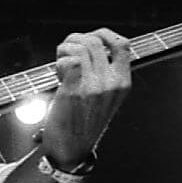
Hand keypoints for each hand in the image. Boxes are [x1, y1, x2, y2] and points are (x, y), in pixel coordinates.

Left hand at [39, 28, 131, 169]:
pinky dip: (59, 61)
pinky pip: (69, 60)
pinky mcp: (75, 91)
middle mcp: (112, 83)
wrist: (71, 148)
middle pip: (95, 41)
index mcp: (123, 83)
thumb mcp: (106, 97)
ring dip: (65, 49)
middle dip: (76, 40)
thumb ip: (105, 73)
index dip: (104, 34)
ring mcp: (94, 87)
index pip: (123, 44)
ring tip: (61, 63)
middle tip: (67, 52)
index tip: (90, 37)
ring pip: (81, 47)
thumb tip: (91, 45)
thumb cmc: (84, 121)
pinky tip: (58, 73)